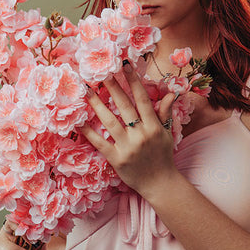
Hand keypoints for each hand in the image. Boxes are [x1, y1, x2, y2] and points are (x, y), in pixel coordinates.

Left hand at [81, 62, 177, 197]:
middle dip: (113, 87)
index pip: (142, 99)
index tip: (125, 66)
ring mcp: (128, 147)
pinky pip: (100, 143)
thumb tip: (171, 93)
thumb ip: (165, 112)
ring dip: (97, 105)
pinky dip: (88, 133)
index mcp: (153, 126)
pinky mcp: (116, 159)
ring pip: (110, 122)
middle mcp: (141, 135)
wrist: (160, 183)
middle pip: (124, 107)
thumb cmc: (163, 156)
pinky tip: (78, 121)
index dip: (134, 81)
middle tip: (102, 71)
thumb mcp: (167, 133)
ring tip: (87, 90)